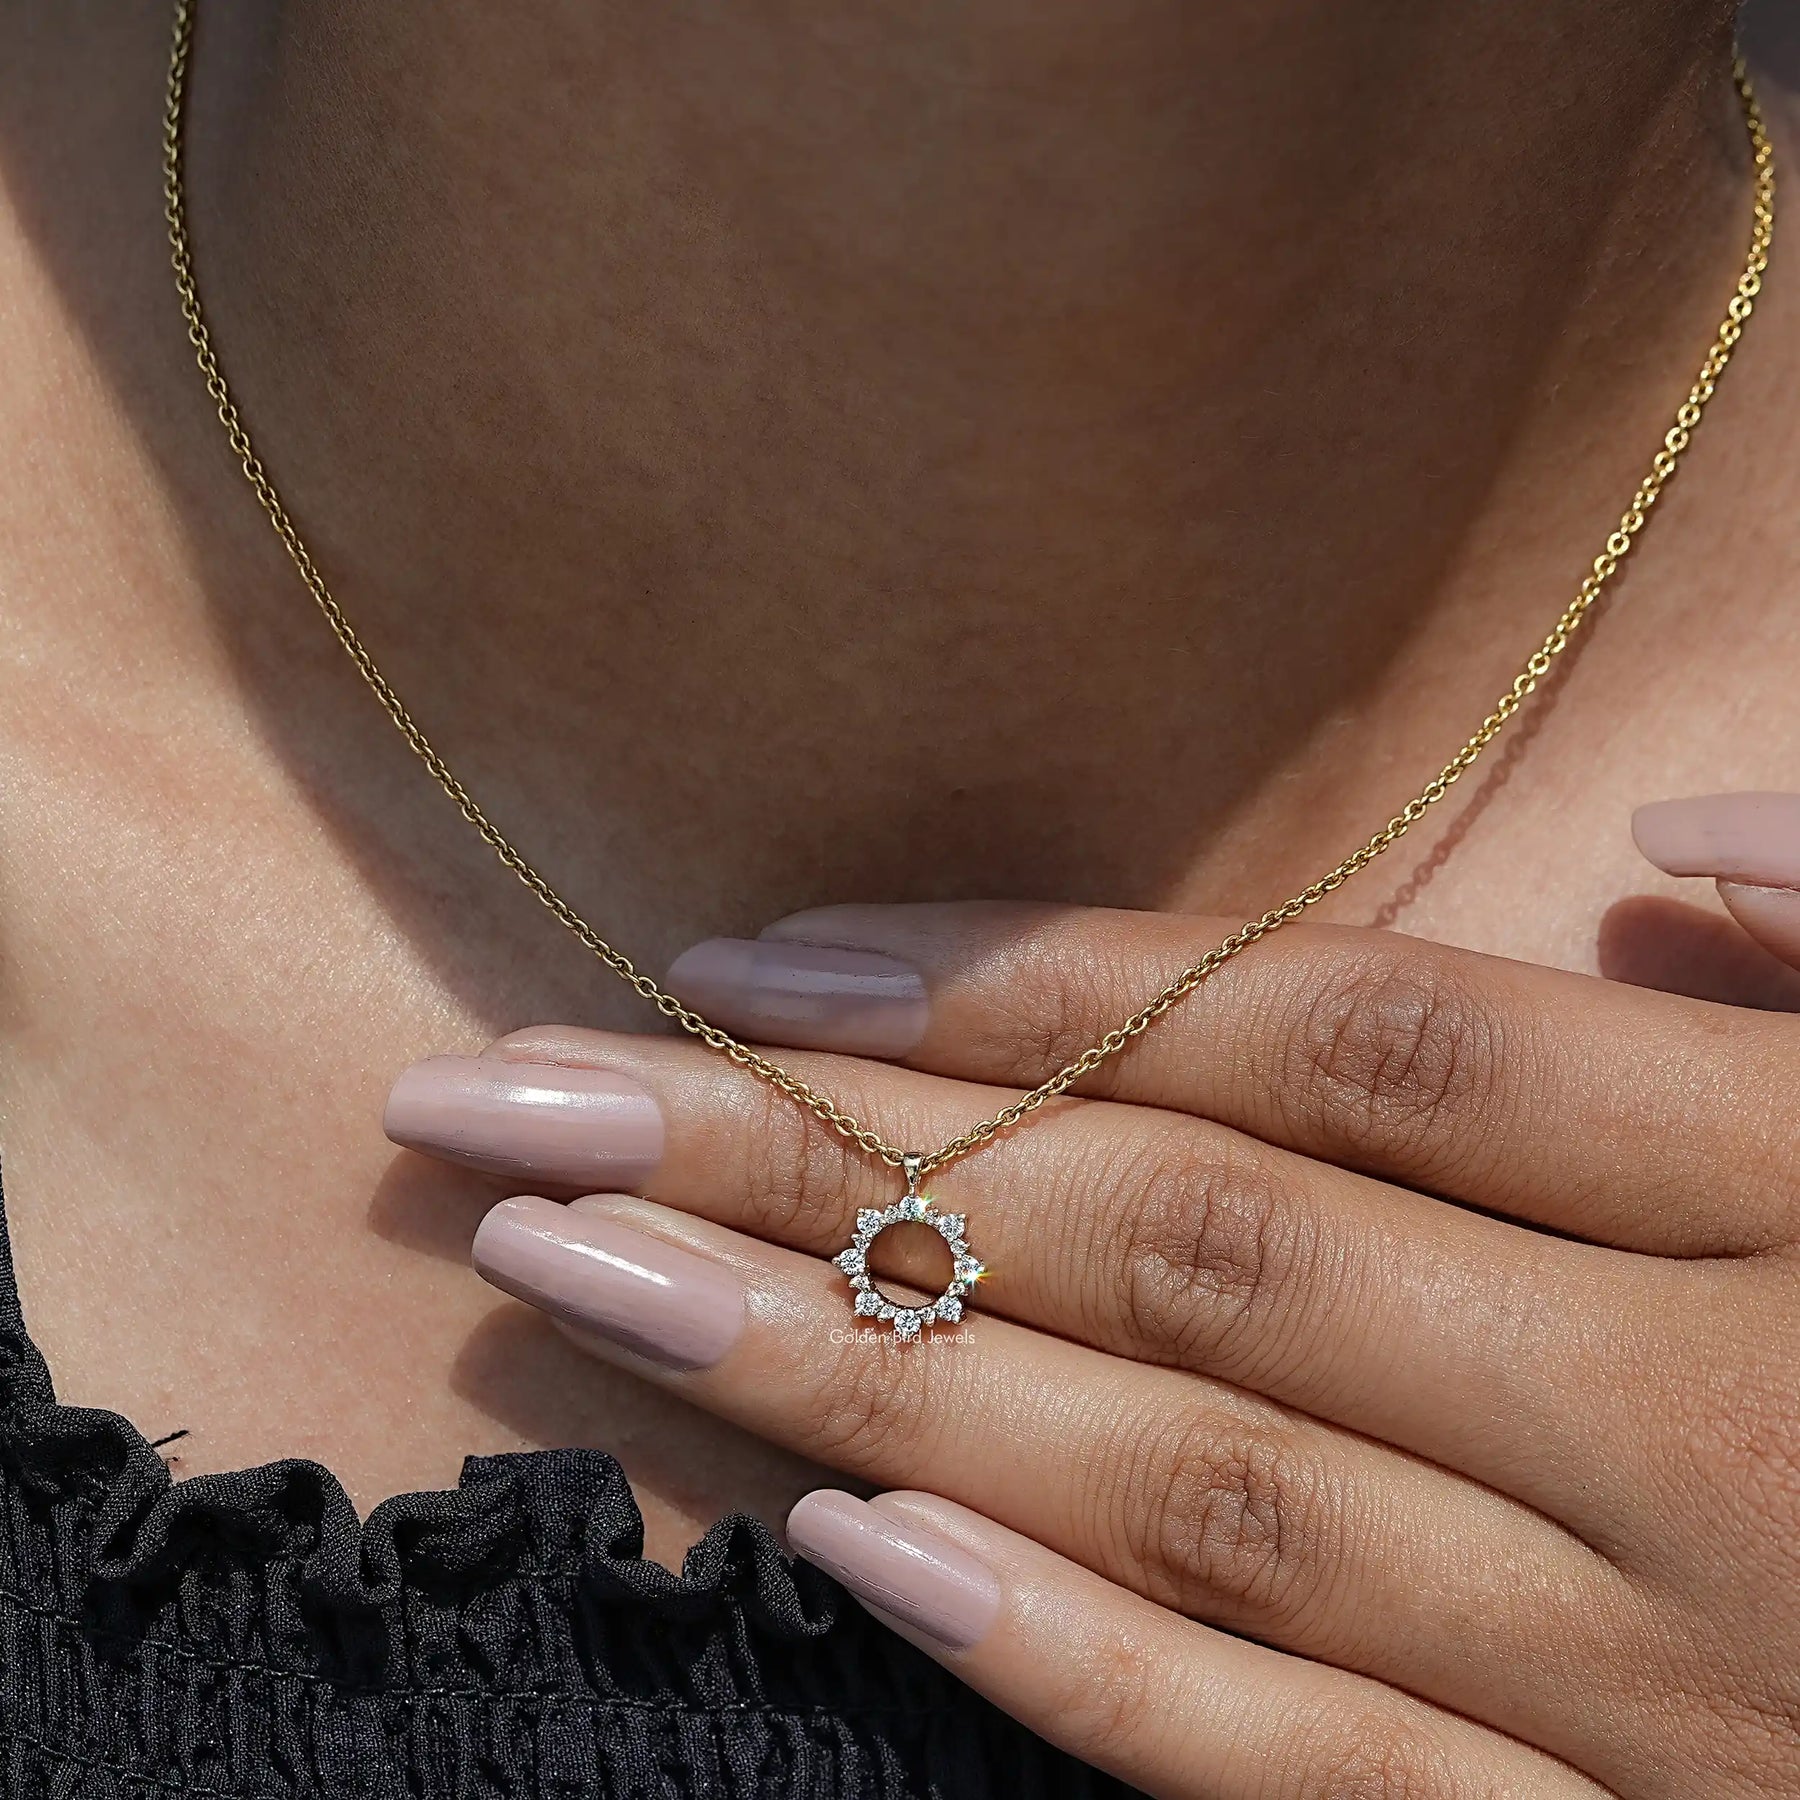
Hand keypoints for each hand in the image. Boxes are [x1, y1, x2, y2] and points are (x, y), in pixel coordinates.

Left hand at [385, 792, 1799, 1797]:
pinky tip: (846, 1559)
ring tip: (581, 1285)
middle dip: (823, 1164)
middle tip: (527, 1100)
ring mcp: (1657, 1684)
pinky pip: (1316, 1779)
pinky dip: (1075, 1668)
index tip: (756, 959)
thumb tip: (1665, 854)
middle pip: (1178, 1242)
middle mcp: (1696, 1427)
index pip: (1330, 1037)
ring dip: (853, 1382)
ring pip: (1176, 1491)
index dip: (1031, 983)